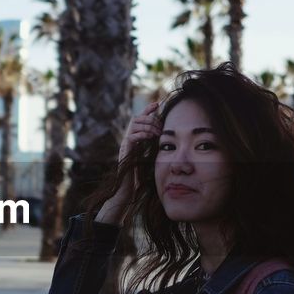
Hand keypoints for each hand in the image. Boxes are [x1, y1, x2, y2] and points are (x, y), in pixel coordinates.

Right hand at [96, 102, 160, 223]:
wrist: (128, 190)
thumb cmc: (139, 177)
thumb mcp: (151, 158)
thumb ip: (155, 147)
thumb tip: (169, 140)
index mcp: (135, 139)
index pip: (141, 119)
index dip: (148, 110)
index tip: (158, 103)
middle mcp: (129, 139)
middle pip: (137, 118)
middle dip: (149, 117)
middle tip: (160, 124)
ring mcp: (125, 144)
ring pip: (134, 124)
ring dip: (147, 125)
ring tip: (157, 132)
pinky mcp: (124, 151)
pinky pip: (131, 137)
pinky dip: (141, 134)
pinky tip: (149, 137)